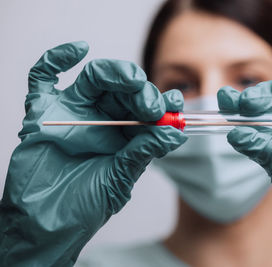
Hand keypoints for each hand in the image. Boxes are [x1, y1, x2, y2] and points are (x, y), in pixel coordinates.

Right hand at [0, 41, 186, 265]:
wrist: (45, 225)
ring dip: (116, 72)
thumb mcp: (120, 179)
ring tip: (131, 80)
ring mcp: (72, 113)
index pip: (146, 109)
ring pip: (96, 78)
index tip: (174, 104)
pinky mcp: (43, 111)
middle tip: (150, 104)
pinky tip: (79, 49)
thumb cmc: (84, 206)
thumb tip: (174, 132)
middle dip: (142, 90)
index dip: (162, 103)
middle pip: (124, 89)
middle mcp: (101, 120)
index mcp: (124, 135)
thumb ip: (144, 152)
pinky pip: (44, 78)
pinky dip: (57, 58)